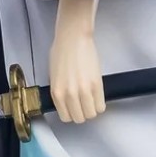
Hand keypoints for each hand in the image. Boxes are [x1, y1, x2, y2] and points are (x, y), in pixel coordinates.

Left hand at [49, 0, 105, 123]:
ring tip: (92, 99)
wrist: (73, 38)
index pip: (66, 117)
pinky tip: (98, 96)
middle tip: (84, 103)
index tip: (75, 108)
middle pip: (79, 118)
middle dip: (82, 112)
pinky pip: (101, 106)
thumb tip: (66, 101)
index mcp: (57, 93)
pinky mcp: (96, 85)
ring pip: (91, 114)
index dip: (72, 113)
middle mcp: (69, 95)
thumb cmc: (61, 51)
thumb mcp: (54, 75)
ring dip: (92, 109)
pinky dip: (100, 104)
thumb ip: (59, 90)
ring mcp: (83, 91)